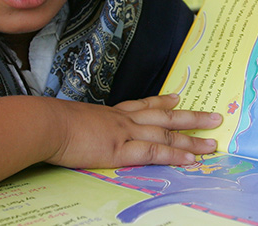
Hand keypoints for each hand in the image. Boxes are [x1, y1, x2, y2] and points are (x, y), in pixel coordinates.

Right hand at [44, 94, 221, 168]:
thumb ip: (79, 127)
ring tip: (213, 142)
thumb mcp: (69, 121)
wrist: (44, 123)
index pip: (142, 105)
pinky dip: (175, 155)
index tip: (176, 98)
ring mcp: (124, 134)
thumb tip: (74, 134)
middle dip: (191, 118)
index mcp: (109, 114)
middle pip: (164, 117)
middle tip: (213, 117)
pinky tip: (191, 159)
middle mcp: (122, 120)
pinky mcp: (121, 150)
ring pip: (167, 134)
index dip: (162, 102)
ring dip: (192, 138)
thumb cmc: (48, 123)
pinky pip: (155, 152)